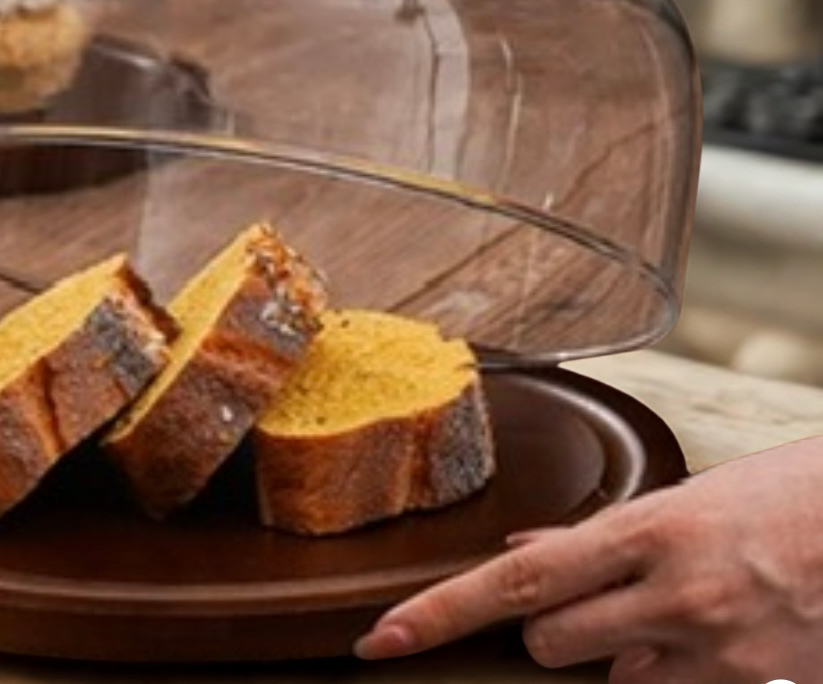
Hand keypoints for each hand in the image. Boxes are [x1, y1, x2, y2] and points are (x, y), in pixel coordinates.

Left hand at [354, 437, 822, 682]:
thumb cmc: (785, 499)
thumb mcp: (686, 498)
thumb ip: (599, 535)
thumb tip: (523, 549)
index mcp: (645, 529)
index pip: (513, 582)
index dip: (438, 613)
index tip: (382, 639)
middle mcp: (671, 594)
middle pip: (548, 643)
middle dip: (552, 631)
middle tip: (598, 598)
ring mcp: (712, 650)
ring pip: (607, 678)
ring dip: (613, 653)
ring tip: (670, 608)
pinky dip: (667, 672)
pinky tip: (706, 636)